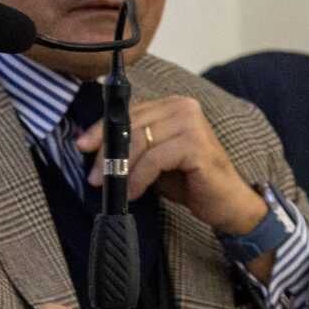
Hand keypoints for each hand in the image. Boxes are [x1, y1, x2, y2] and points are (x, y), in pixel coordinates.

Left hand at [78, 95, 268, 236]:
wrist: (226, 203)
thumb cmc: (190, 181)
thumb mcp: (153, 159)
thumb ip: (132, 147)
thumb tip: (92, 146)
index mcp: (172, 105)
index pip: (129, 112)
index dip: (101, 129)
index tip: (82, 146)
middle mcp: (183, 107)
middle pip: (131, 125)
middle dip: (108, 153)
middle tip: (95, 177)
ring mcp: (191, 123)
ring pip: (140, 142)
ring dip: (122, 169)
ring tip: (115, 189)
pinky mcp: (196, 144)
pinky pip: (154, 159)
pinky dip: (139, 178)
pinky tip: (134, 193)